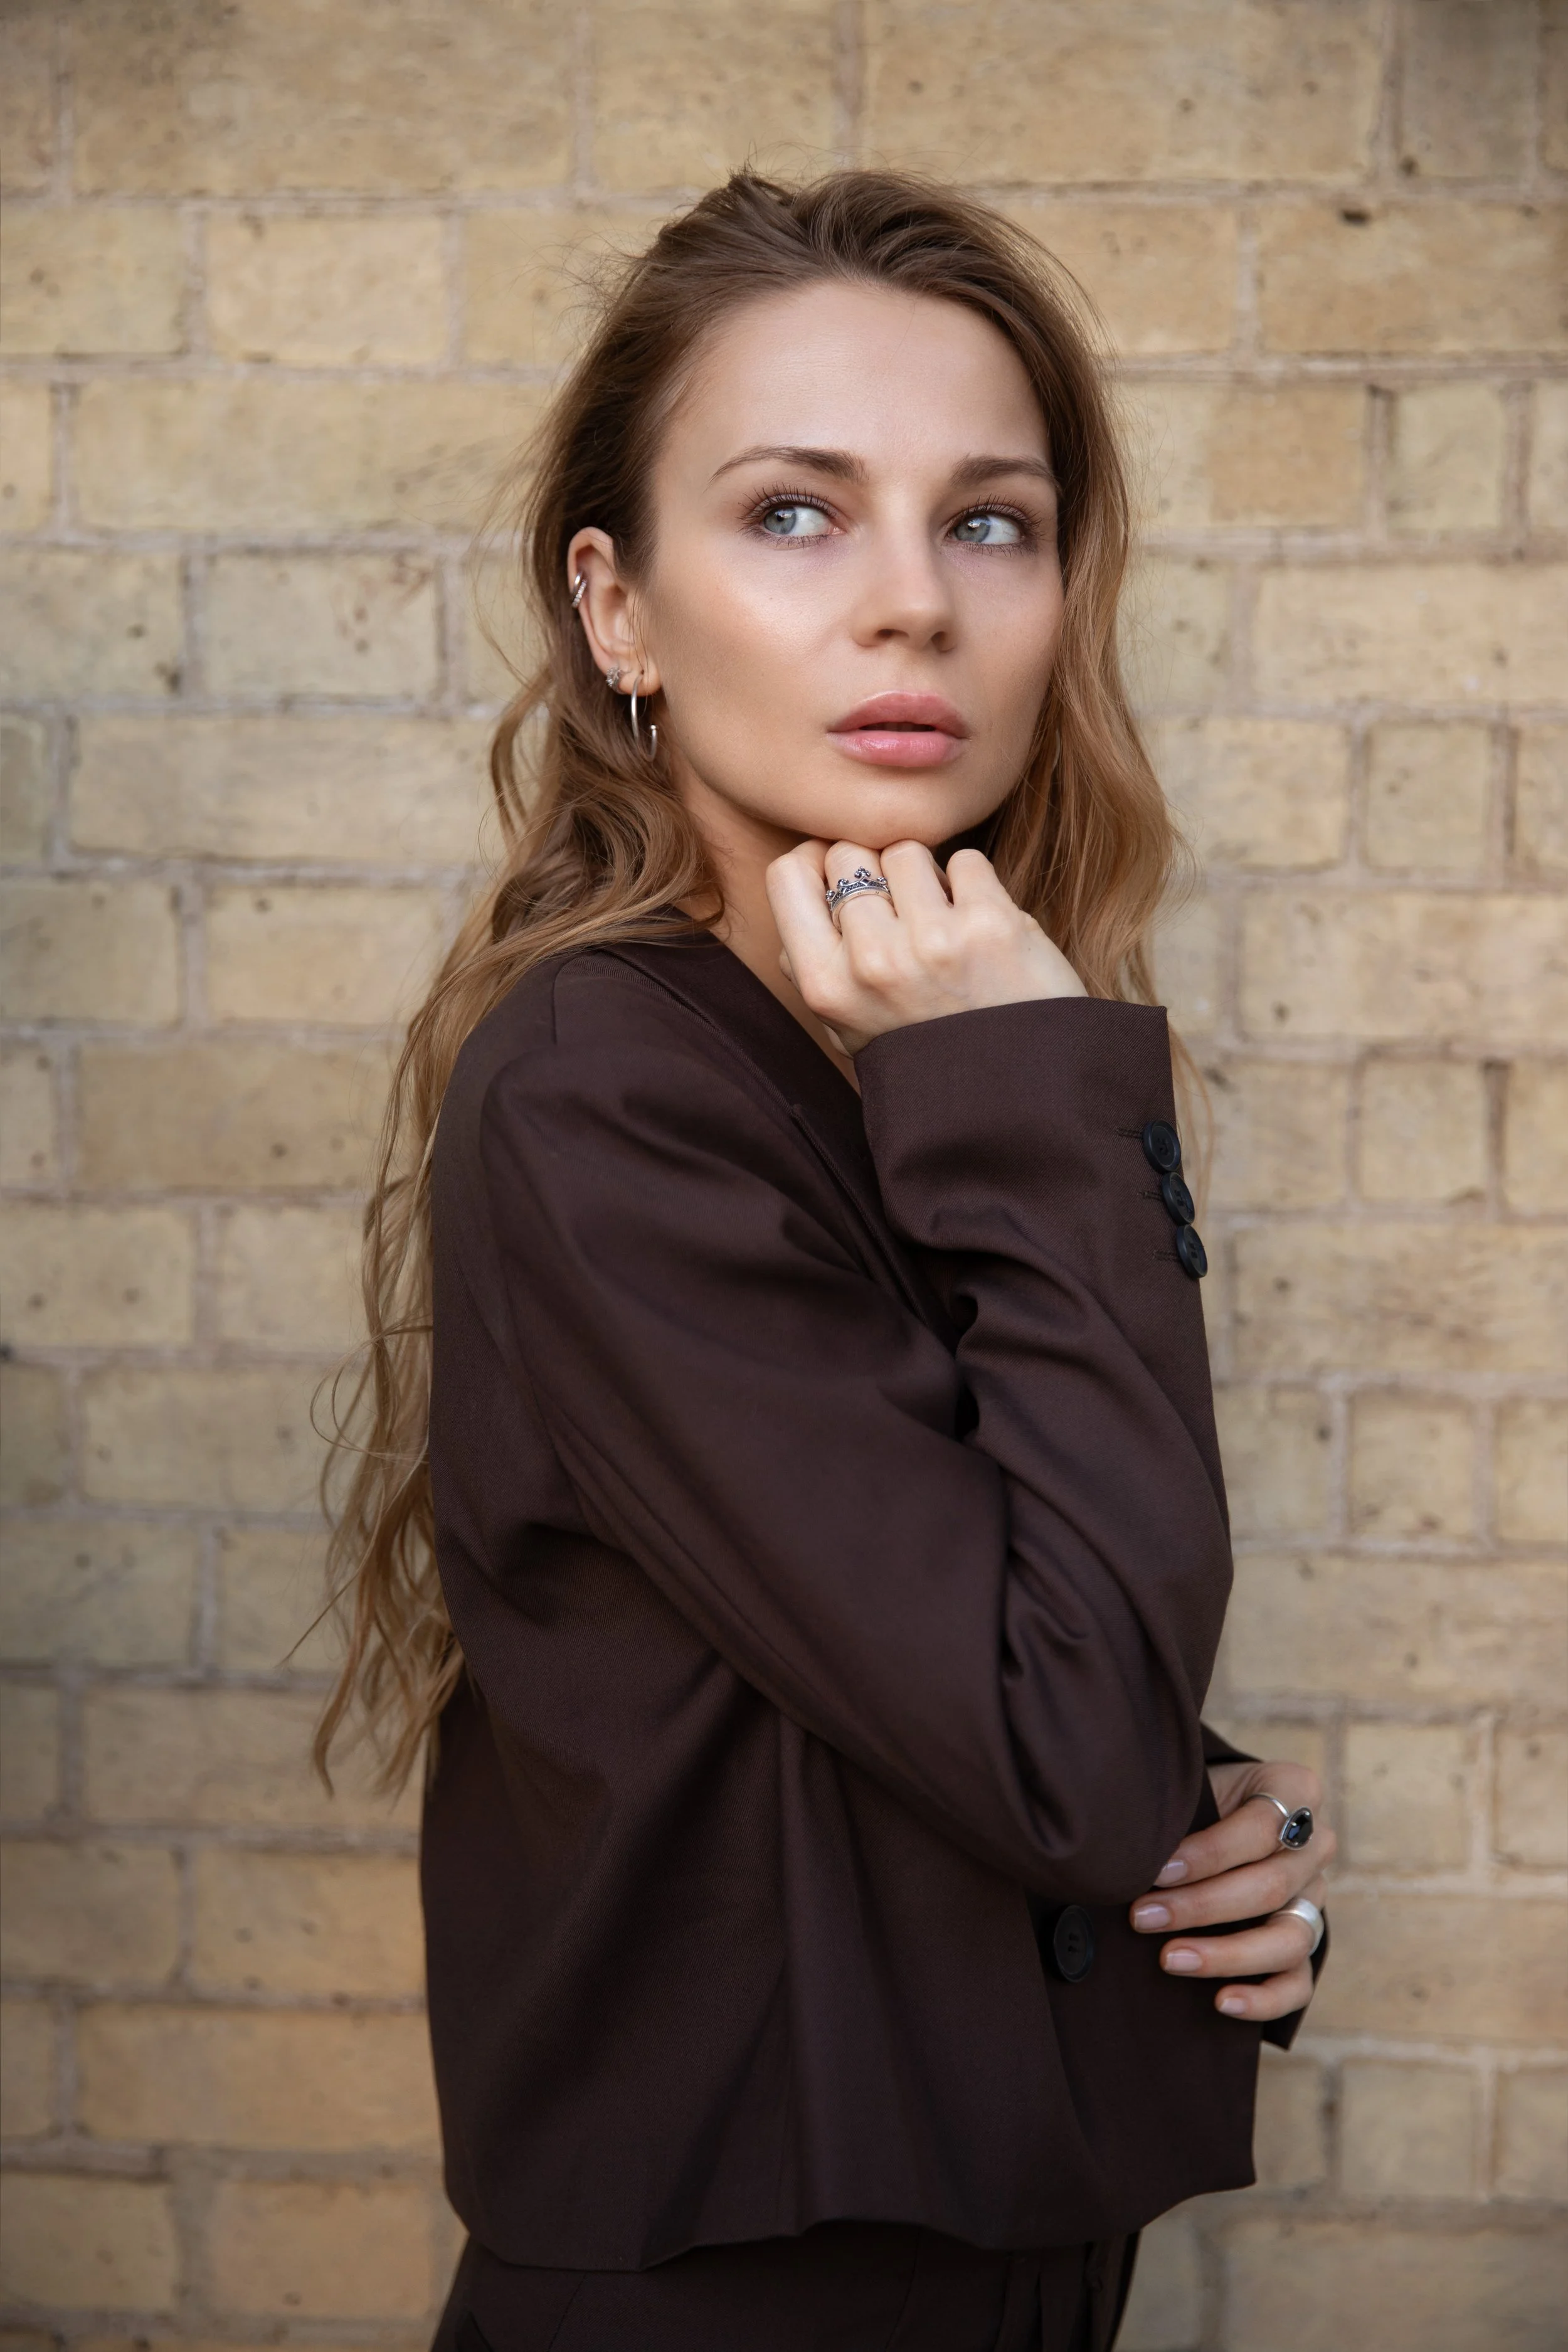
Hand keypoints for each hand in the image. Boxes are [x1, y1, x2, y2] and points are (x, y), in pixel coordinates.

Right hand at [766, 836, 1084, 1054]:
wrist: (1015, 1097)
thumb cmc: (927, 1056)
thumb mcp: (847, 1029)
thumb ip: (812, 966)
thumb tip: (798, 888)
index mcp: (826, 985)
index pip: (788, 874)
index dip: (816, 862)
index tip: (843, 879)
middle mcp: (872, 961)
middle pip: (849, 853)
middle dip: (875, 872)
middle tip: (902, 914)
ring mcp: (932, 941)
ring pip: (907, 852)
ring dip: (927, 878)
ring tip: (943, 924)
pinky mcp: (991, 926)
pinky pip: (966, 861)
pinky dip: (975, 886)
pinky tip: (979, 929)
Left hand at [1128, 1759, 1333, 2023]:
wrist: (1212, 1812)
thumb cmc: (1197, 1795)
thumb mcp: (1193, 1785)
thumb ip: (1179, 1811)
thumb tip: (1128, 1851)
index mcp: (1294, 1790)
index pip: (1261, 1827)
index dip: (1208, 1853)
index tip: (1157, 1870)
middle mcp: (1314, 1845)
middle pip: (1270, 1886)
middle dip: (1200, 1906)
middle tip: (1143, 1916)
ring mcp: (1314, 1898)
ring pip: (1288, 1939)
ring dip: (1225, 1954)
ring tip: (1169, 1959)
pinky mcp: (1306, 1941)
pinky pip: (1298, 1981)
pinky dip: (1264, 1998)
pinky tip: (1222, 2002)